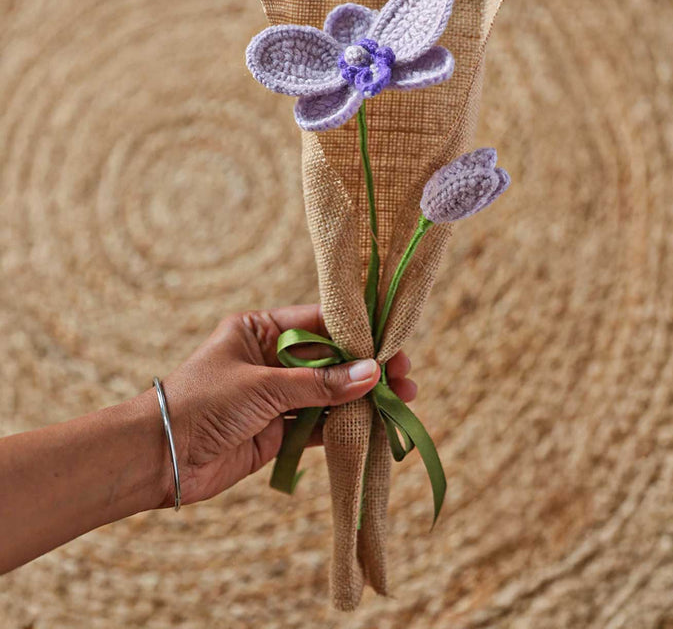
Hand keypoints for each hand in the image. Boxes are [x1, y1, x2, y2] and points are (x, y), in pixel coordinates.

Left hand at [155, 304, 414, 507]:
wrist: (158, 458)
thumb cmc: (202, 403)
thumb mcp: (263, 386)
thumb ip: (319, 385)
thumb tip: (373, 375)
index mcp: (259, 330)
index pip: (318, 323)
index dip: (357, 334)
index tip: (391, 343)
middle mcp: (270, 359)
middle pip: (329, 359)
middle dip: (366, 368)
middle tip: (404, 375)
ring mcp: (275, 396)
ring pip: (328, 393)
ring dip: (361, 398)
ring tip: (400, 399)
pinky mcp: (277, 430)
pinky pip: (318, 425)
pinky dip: (344, 426)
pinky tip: (373, 424)